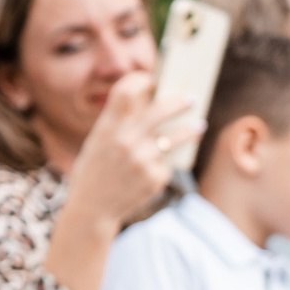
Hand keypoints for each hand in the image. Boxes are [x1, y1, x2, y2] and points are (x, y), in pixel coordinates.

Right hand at [65, 70, 198, 234]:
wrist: (92, 208)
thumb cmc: (95, 169)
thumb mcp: (97, 141)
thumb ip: (118, 121)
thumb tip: (150, 97)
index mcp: (107, 127)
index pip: (126, 91)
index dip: (142, 81)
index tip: (152, 81)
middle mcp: (125, 139)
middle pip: (161, 109)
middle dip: (179, 102)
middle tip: (191, 99)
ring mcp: (141, 159)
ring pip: (175, 137)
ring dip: (190, 130)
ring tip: (198, 127)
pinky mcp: (154, 178)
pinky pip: (167, 164)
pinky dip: (164, 164)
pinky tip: (156, 169)